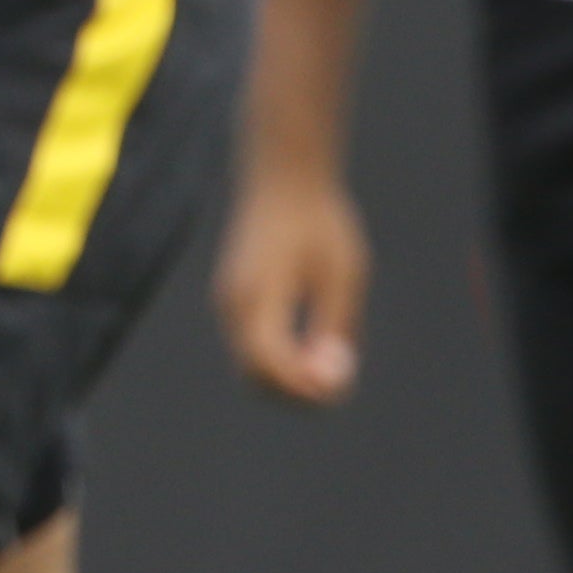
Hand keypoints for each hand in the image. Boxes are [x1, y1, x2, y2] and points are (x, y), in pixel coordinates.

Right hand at [215, 165, 367, 403]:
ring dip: (291, 379)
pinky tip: (315, 345)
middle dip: (298, 393)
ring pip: (252, 368)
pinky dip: (282, 362)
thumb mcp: (341, 276)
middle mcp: (232, 304)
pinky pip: (253, 350)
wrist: (284, 179)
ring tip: (333, 358)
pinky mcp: (235, 300)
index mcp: (256, 294)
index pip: (269, 365)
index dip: (307, 387)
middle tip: (342, 375)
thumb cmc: (319, 223)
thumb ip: (334, 328)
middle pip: (256, 378)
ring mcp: (228, 303)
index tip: (344, 375)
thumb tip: (330, 378)